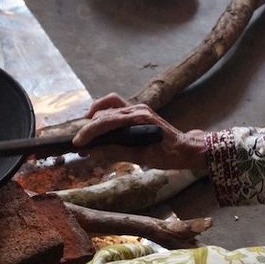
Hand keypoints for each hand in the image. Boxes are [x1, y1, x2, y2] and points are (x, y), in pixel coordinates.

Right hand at [73, 93, 208, 170]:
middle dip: (89, 127)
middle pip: (105, 113)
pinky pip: (117, 107)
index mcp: (139, 120)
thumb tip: (94, 152)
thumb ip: (117, 153)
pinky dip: (105, 113)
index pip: (107, 121)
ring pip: (110, 106)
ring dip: (96, 116)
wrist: (186, 148)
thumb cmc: (169, 155)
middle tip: (80, 144)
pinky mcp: (139, 111)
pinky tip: (100, 124)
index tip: (78, 143)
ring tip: (86, 131)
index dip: (89, 132)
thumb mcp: (143, 158)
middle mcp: (137, 110)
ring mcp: (139, 108)